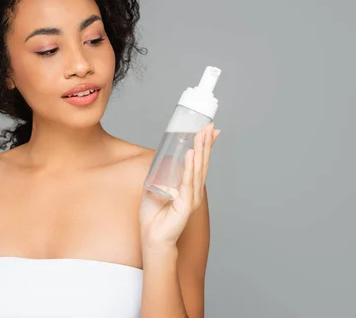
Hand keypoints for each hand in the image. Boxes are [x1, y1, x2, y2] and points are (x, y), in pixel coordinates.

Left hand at [139, 123, 219, 249]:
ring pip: (197, 169)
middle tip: (209, 126)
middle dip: (206, 143)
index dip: (205, 146)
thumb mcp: (154, 188)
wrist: (153, 237)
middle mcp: (193, 189)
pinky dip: (189, 167)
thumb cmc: (154, 216)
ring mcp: (191, 197)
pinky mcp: (185, 204)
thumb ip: (159, 175)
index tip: (211, 130)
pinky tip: (191, 154)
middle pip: (202, 162)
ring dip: (200, 150)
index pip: (199, 162)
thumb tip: (160, 159)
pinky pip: (187, 181)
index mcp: (188, 185)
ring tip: (202, 134)